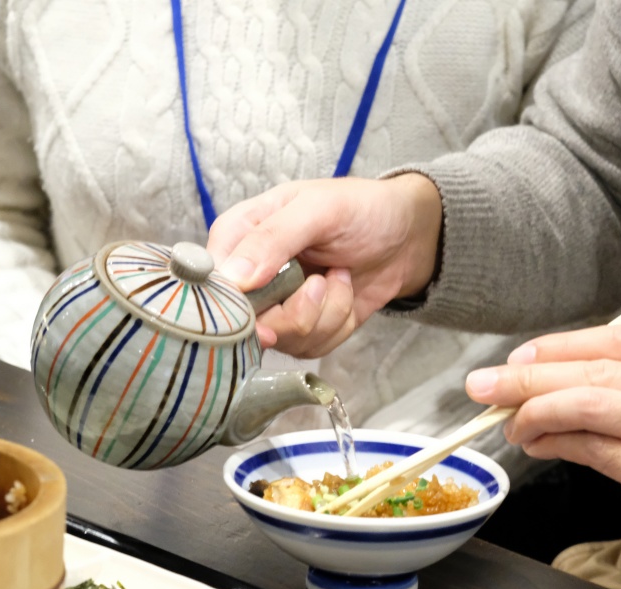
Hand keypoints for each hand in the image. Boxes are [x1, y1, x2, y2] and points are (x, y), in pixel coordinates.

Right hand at [207, 174, 442, 356]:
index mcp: (240, 235)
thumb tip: (234, 277)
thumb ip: (273, 238)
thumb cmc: (361, 209)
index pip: (213, 280)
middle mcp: (251, 275)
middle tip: (320, 283)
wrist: (406, 235)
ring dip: (325, 314)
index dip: (235, 300)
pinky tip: (345, 291)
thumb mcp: (318, 209)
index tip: (268, 301)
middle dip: (295, 312)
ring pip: (284, 339)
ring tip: (340, 276)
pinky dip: (338, 323)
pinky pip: (311, 346)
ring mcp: (278, 305)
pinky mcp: (306, 327)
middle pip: (247, 323)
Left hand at [465, 326, 620, 588]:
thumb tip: (570, 390)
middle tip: (484, 383)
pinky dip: (559, 442)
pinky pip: (600, 448)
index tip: (522, 358)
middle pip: (601, 365)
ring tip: (504, 419)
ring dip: (536, 406)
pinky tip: (537, 444)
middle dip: (531, 373)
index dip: (563, 344)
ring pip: (594, 401)